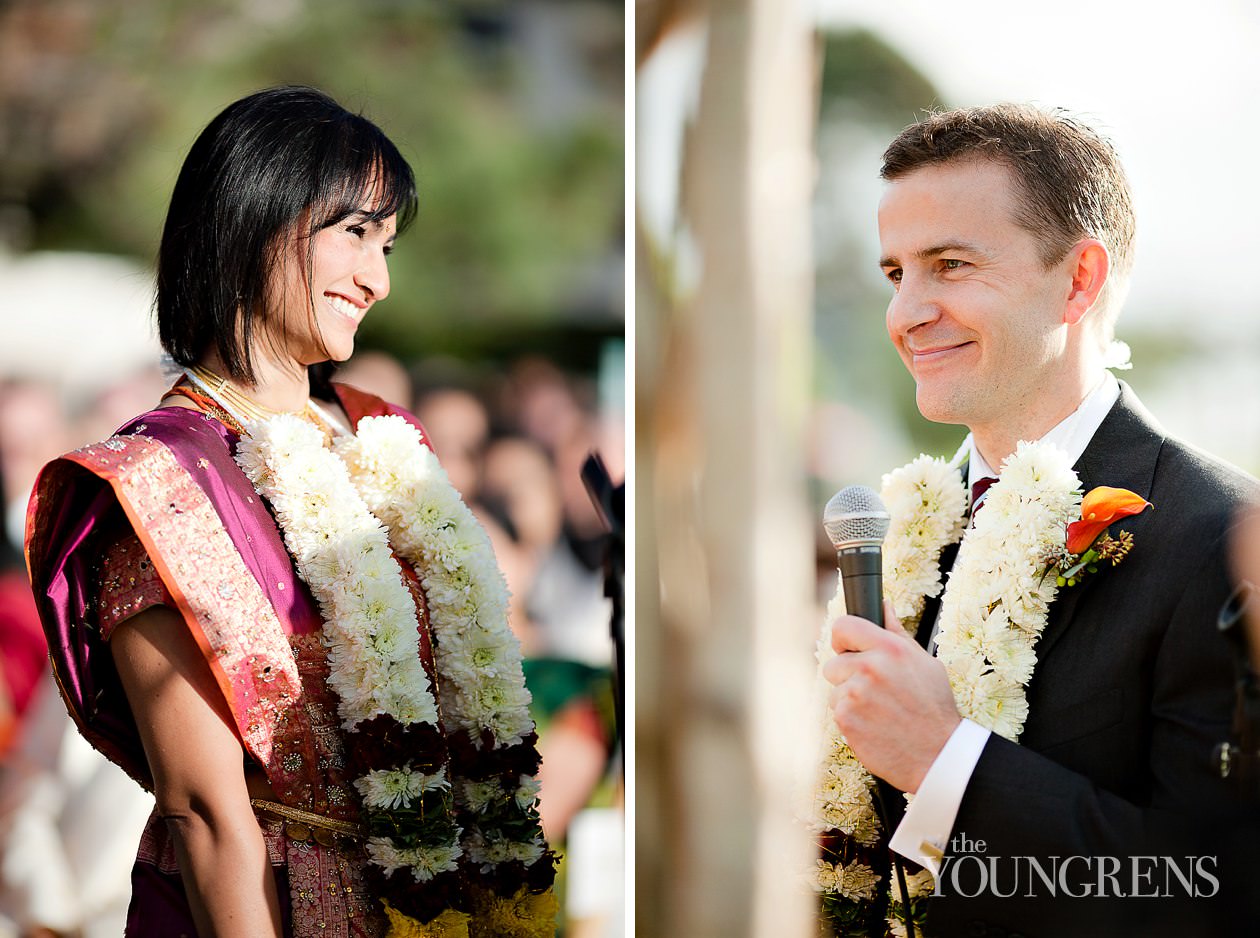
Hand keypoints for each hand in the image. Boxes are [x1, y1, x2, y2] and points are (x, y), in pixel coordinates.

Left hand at [822, 600, 961, 791]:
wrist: (939, 754)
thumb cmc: (934, 707)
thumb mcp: (924, 663)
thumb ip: (897, 634)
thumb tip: (884, 606)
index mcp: (889, 648)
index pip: (843, 626)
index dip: (843, 638)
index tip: (848, 649)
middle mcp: (870, 667)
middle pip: (833, 663)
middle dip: (848, 676)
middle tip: (875, 692)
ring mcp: (855, 694)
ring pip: (834, 690)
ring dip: (850, 700)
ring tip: (880, 711)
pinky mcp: (845, 719)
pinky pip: (837, 711)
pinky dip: (851, 719)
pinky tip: (875, 725)